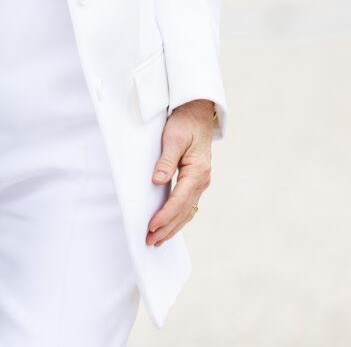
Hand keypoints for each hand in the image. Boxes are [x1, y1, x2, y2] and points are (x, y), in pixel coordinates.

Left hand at [146, 99, 213, 246]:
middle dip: (167, 228)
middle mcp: (202, 180)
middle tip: (150, 241)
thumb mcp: (173, 137)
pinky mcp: (196, 181)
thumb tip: (157, 181)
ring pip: (188, 211)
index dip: (165, 215)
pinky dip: (178, 217)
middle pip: (184, 211)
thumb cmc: (185, 122)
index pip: (180, 200)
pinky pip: (188, 204)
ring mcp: (201, 182)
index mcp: (198, 171)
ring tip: (157, 240)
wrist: (198, 112)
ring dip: (173, 226)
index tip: (151, 226)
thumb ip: (166, 160)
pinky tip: (169, 224)